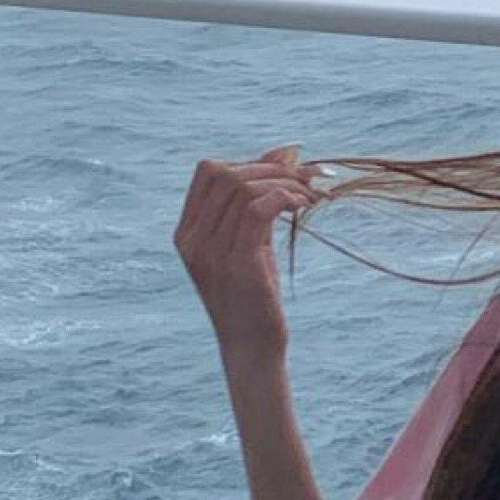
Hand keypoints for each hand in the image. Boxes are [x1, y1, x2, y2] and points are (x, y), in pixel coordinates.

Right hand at [173, 145, 321, 366]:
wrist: (252, 349)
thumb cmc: (254, 297)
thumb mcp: (251, 241)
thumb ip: (259, 198)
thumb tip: (287, 149)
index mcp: (187, 232)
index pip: (208, 171)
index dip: (250, 159)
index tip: (289, 165)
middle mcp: (192, 239)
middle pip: (226, 172)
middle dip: (272, 167)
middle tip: (309, 177)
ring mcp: (211, 252)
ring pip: (244, 187)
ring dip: (286, 182)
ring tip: (312, 195)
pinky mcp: (238, 264)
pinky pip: (260, 208)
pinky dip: (286, 198)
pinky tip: (305, 207)